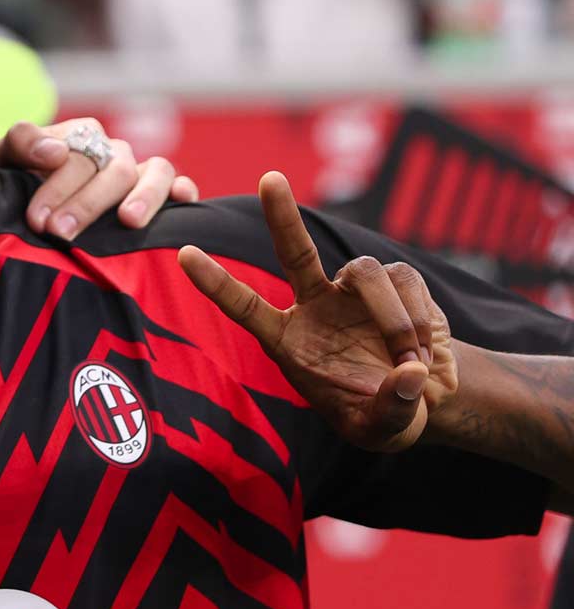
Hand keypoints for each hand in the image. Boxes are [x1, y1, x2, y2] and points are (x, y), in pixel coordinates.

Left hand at [0, 118, 199, 240]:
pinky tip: (181, 200)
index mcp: (77, 136)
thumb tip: (56, 152)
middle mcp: (111, 150)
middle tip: (60, 232)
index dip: (57, 187)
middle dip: (86, 203)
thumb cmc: (12, 185)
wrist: (20, 211)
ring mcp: (137, 170)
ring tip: (127, 221)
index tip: (38, 220)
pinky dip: (183, 189)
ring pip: (155, 170)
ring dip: (143, 195)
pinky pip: (178, 183)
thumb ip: (20, 144)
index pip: (76, 154)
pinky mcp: (159, 193)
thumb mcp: (3, 162)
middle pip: (112, 168)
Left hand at [178, 172, 458, 452]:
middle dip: (281, 215)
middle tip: (269, 178)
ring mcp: (352, 289)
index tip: (184, 253)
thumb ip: (390, 408)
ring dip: (393, 320)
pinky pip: (404, 281)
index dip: (215, 281)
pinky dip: (418, 318)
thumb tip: (407, 374)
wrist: (424, 400)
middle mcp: (314, 304)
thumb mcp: (380, 431)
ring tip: (409, 363)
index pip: (244, 305)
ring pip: (364, 273)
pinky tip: (424, 353)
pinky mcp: (396, 281)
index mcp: (288, 341)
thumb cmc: (382, 417)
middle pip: (293, 251)